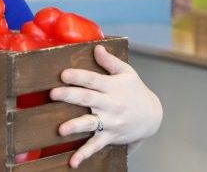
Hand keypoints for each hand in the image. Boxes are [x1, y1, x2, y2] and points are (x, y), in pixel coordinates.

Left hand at [49, 45, 161, 167]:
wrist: (153, 116)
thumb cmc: (135, 90)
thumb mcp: (126, 72)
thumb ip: (109, 61)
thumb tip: (96, 46)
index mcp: (111, 86)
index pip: (93, 79)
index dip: (78, 76)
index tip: (63, 74)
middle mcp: (110, 104)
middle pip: (88, 99)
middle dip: (70, 96)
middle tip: (53, 94)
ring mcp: (110, 121)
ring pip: (90, 124)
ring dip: (76, 127)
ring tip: (61, 130)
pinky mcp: (110, 136)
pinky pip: (96, 145)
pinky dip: (84, 154)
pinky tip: (72, 162)